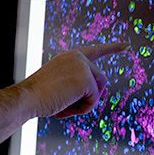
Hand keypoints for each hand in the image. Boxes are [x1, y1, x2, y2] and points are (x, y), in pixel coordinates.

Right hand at [0, 43, 127, 148]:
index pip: (95, 50)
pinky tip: (65, 107)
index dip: (112, 48)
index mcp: (69, 57)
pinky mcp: (86, 79)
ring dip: (84, 103)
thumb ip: (81, 87)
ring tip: (63, 106)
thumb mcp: (62, 88)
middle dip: (89, 96)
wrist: (26, 98)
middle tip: (67, 106)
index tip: (126, 46)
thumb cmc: (38, 96)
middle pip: (100, 80)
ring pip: (98, 90)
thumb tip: (103, 93)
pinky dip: (83, 108)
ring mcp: (82, 66)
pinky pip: (94, 99)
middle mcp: (77, 57)